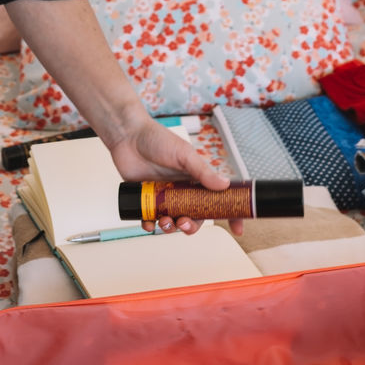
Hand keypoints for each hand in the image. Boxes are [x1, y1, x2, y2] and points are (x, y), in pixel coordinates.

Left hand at [108, 118, 244, 236]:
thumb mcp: (184, 154)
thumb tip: (225, 185)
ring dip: (171, 227)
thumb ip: (202, 171)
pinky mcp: (146, 200)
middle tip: (185, 224)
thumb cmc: (157, 139)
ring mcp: (164, 196)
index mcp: (195, 179)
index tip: (237, 229)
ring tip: (165, 221)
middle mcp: (182, 190)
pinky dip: (150, 225)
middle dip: (192, 225)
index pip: (217, 199)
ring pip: (173, 221)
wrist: (127, 135)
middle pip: (194, 216)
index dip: (229, 214)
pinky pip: (150, 220)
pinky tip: (148, 223)